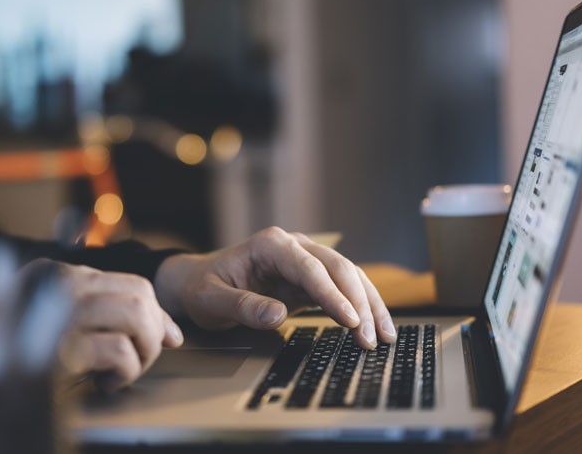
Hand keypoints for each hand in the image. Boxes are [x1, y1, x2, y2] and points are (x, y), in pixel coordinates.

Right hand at [49, 262, 183, 390]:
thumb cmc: (28, 362)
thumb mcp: (69, 328)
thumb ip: (115, 316)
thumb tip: (172, 334)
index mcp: (58, 274)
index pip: (134, 285)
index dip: (156, 317)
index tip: (156, 343)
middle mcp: (57, 285)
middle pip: (140, 297)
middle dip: (152, 336)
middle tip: (135, 362)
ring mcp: (56, 314)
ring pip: (136, 316)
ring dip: (142, 353)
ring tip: (121, 372)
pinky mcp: (58, 351)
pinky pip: (120, 351)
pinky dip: (125, 372)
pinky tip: (104, 384)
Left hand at [154, 227, 395, 348]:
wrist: (198, 281)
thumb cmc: (203, 287)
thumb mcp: (211, 299)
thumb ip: (242, 306)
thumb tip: (278, 316)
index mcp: (271, 244)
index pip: (310, 268)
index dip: (332, 294)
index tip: (349, 320)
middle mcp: (294, 247)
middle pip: (338, 268)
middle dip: (358, 303)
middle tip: (369, 338)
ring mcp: (305, 261)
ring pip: (348, 277)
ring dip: (368, 306)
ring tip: (383, 336)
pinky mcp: (310, 280)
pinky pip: (343, 290)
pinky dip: (361, 308)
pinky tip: (375, 327)